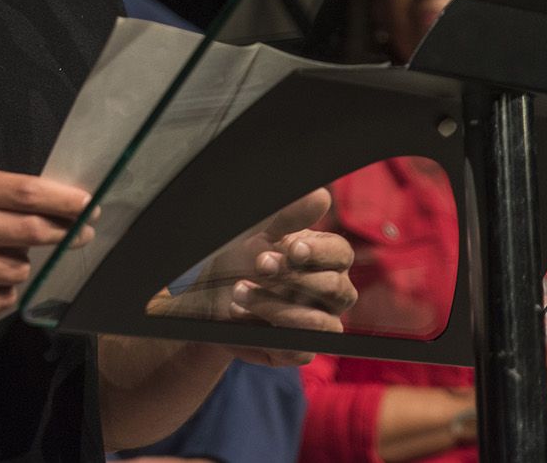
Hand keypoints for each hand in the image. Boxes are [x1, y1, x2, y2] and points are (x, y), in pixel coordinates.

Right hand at [0, 168, 92, 326]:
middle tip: (82, 233)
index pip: (25, 193)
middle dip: (64, 232)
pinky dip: (3, 289)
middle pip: (29, 231)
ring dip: (21, 265)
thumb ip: (2, 193)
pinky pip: (4, 297)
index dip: (63, 200)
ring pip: (20, 269)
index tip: (90, 205)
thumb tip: (63, 204)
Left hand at [180, 188, 356, 364]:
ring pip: (321, 323)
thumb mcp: (257, 232)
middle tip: (258, 265)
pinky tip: (241, 314)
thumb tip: (321, 196)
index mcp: (324, 258)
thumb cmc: (236, 259)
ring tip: (239, 291)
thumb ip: (288, 217)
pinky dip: (266, 329)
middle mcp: (329, 292)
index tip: (292, 249)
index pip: (342, 255)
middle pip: (337, 289)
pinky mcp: (300, 349)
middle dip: (294, 278)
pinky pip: (300, 347)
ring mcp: (318, 323)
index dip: (320, 253)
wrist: (205, 298)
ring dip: (276, 306)